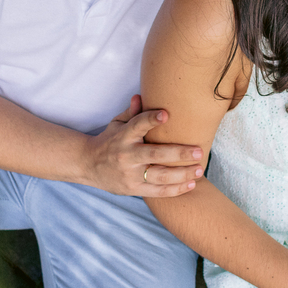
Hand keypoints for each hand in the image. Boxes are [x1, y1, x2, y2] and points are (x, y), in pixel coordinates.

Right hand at [84, 95, 203, 196]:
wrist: (87, 165)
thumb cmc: (109, 140)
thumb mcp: (117, 124)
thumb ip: (131, 112)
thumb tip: (140, 96)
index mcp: (123, 136)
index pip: (137, 125)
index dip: (151, 119)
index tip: (166, 114)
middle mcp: (127, 156)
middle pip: (155, 155)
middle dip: (178, 154)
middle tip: (198, 151)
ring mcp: (130, 174)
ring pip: (159, 176)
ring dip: (182, 174)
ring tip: (200, 168)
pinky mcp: (133, 190)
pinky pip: (157, 192)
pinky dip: (176, 189)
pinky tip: (191, 184)